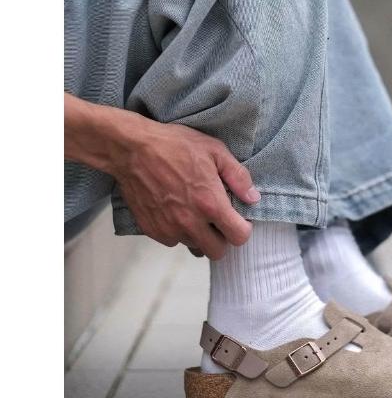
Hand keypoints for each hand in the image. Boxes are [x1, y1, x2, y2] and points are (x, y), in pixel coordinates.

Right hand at [114, 121, 258, 257]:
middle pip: (218, 252)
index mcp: (210, 204)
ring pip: (195, 247)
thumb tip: (253, 198)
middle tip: (218, 220)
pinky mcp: (152, 230)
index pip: (239, 238)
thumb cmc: (174, 145)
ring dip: (200, 236)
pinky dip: (179, 232)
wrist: (131, 149)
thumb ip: (238, 176)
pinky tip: (177, 211)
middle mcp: (190, 223)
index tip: (238, 219)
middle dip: (222, 238)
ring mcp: (169, 229)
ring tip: (196, 213)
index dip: (243, 229)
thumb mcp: (214, 150)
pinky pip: (174, 241)